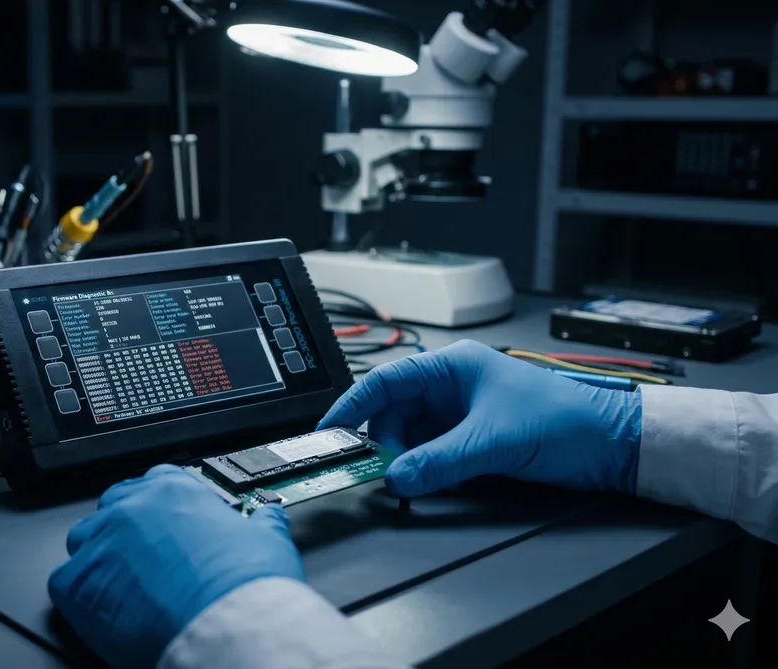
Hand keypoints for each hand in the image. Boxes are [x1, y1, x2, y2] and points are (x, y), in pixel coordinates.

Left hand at [48, 464, 301, 668]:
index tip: (166, 525)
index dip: (160, 507)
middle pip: (113, 508)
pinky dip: (79, 595)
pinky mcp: (77, 583)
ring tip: (123, 587)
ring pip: (84, 541)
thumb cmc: (244, 586)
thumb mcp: (266, 540)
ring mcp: (100, 543)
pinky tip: (102, 609)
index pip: (153, 482)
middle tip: (145, 560)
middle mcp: (130, 508)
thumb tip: (268, 515)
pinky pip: (64, 581)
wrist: (226, 628)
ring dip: (98, 558)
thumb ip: (261, 520)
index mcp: (172, 489)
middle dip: (126, 530)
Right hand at [318, 340, 642, 496]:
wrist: (610, 445)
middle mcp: (451, 387)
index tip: (330, 430)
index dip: (353, 405)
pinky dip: (425, 469)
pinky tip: (430, 481)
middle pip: (394, 413)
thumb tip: (396, 477)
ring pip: (411, 437)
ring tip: (409, 479)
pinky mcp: (470, 439)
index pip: (386, 381)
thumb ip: (439, 462)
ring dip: (406, 459)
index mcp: (452, 366)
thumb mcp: (492, 441)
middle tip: (377, 469)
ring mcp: (460, 414)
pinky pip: (432, 454)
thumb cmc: (565, 419)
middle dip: (384, 442)